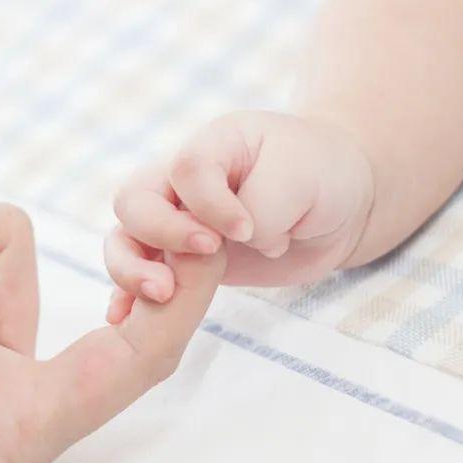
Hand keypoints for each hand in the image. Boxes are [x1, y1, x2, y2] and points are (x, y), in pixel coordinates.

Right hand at [104, 111, 372, 321]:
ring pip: (126, 237)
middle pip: (135, 199)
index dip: (211, 204)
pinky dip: (127, 294)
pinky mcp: (183, 260)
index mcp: (213, 145)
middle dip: (161, 231)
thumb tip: (227, 245)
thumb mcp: (301, 176)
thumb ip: (262, 205)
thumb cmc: (321, 175)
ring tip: (161, 294)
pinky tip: (124, 317)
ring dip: (132, 267)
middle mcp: (183, 181)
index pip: (187, 168)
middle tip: (208, 252)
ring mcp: (178, 221)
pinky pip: (141, 272)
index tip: (248, 229)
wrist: (338, 204)